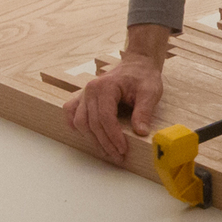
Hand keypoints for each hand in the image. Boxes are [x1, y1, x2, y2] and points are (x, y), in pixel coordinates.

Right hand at [63, 42, 165, 164]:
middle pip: (92, 123)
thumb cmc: (143, 77)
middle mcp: (90, 90)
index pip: (105, 117)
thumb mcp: (150, 92)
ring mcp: (84, 94)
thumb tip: (141, 132)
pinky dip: (76, 126)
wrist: (137, 65)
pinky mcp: (83, 98)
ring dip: (92, 139)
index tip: (123, 150)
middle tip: (118, 156)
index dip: (113, 136)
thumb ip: (144, 111)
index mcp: (105, 86)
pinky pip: (71, 113)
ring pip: (80, 122)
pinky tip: (87, 136)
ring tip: (107, 152)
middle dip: (105, 143)